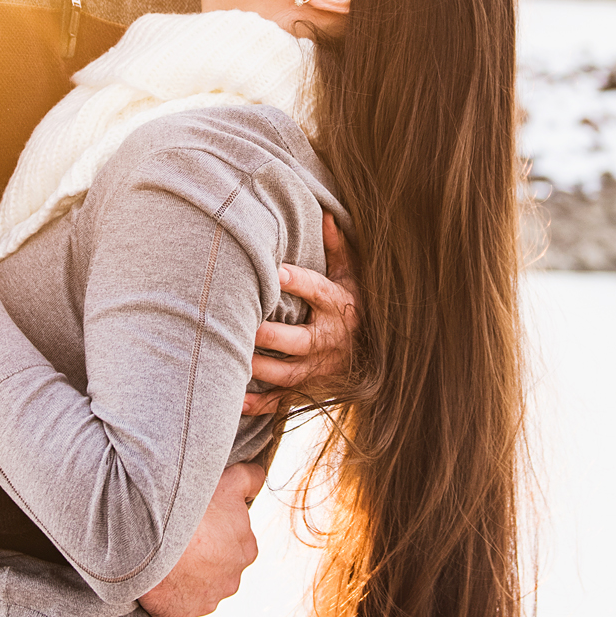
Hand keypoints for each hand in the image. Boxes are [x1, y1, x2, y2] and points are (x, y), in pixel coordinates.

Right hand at [137, 462, 263, 616]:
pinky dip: (167, 599)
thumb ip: (251, 480)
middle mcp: (232, 580)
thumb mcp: (229, 481)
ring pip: (196, 590)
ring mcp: (206, 602)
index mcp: (247, 550)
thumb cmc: (193, 506)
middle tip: (178, 539)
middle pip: (216, 568)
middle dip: (202, 558)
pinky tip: (156, 580)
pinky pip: (174, 610)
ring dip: (185, 578)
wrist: (154, 537)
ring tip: (163, 558)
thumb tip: (259, 480)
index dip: (214, 531)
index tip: (197, 523)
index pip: (233, 542)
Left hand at [242, 210, 358, 413]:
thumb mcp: (354, 274)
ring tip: (234, 360)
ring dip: (262, 368)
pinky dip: (260, 404)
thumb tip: (326, 212)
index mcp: (340, 305)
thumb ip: (338, 247)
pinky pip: (285, 400)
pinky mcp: (312, 388)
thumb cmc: (357, 302)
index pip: (319, 291)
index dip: (298, 282)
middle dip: (273, 336)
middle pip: (300, 339)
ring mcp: (321, 368)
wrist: (381, 355)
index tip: (275, 272)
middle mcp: (331, 339)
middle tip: (246, 327)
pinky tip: (235, 400)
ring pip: (290, 372)